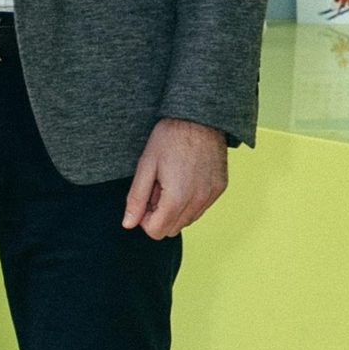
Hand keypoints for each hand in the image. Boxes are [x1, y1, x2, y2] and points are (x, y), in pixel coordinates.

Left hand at [123, 118, 227, 238]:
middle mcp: (198, 201)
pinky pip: (201, 207)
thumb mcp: (146, 166)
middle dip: (159, 214)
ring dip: (175, 209)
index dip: (145, 219)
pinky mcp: (220, 188)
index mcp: (177, 198)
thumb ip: (136, 198)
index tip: (144, 199)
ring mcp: (211, 196)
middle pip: (172, 229)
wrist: (200, 117)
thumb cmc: (170, 137)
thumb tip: (128, 223)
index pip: (157, 231)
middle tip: (156, 188)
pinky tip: (185, 178)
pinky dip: (190, 200)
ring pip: (188, 220)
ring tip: (171, 181)